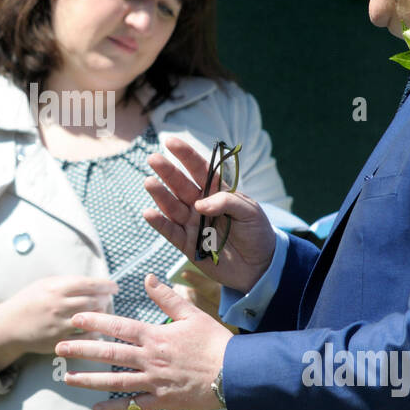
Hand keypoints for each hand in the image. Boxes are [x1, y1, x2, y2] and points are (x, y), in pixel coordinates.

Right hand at [0, 274, 116, 371]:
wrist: (9, 325)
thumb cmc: (29, 301)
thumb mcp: (44, 284)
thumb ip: (67, 282)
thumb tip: (93, 282)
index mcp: (55, 288)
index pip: (88, 284)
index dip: (105, 285)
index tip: (114, 287)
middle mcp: (58, 305)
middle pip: (93, 301)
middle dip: (105, 300)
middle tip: (108, 299)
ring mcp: (58, 325)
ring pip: (91, 319)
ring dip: (102, 316)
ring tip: (103, 312)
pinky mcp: (58, 341)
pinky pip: (84, 338)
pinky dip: (94, 333)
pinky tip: (97, 329)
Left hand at [55, 272, 231, 409]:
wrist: (236, 374)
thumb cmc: (216, 342)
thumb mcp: (193, 314)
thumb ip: (167, 297)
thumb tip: (148, 278)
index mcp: (156, 336)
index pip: (119, 326)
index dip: (95, 321)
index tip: (75, 319)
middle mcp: (150, 359)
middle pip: (109, 353)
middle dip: (82, 350)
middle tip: (59, 347)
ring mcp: (154, 381)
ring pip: (115, 381)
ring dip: (89, 380)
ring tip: (68, 378)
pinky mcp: (162, 400)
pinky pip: (134, 406)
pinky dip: (114, 409)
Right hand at [144, 136, 275, 292]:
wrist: (260, 267)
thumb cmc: (257, 233)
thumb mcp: (250, 212)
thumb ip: (226, 202)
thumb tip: (198, 205)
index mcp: (217, 191)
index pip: (199, 169)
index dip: (186, 155)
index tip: (171, 142)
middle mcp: (200, 205)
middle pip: (181, 185)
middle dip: (167, 172)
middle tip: (153, 159)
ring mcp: (192, 223)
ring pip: (172, 206)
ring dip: (160, 194)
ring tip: (149, 182)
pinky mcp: (187, 244)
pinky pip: (170, 232)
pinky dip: (159, 223)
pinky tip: (149, 212)